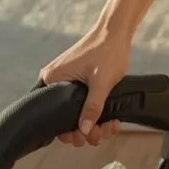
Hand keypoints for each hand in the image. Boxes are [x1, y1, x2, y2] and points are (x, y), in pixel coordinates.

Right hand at [38, 25, 131, 146]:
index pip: (52, 116)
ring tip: (110, 126)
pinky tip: (111, 119)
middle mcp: (54, 82)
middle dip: (85, 130)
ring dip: (94, 123)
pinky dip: (96, 112)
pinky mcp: (77, 81)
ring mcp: (66, 81)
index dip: (68, 131)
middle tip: (101, 134)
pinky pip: (82, 103)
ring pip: (76, 112)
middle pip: (65, 117)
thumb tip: (84, 131)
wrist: (116, 30)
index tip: (84, 138)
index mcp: (52, 81)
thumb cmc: (107, 50)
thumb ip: (92, 108)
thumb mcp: (101, 82)